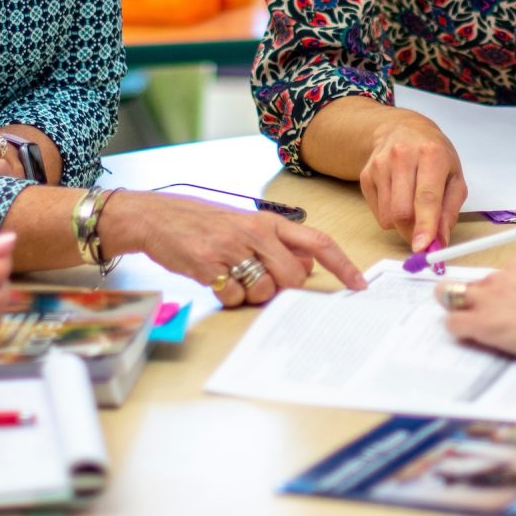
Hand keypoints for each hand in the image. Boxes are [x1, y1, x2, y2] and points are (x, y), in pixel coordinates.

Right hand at [114, 191, 365, 304]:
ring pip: (264, 291)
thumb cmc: (206, 224)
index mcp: (269, 222)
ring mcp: (232, 248)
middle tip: (261, 281)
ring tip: (232, 276)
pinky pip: (234, 298)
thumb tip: (307, 270)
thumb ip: (279, 245)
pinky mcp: (209, 265)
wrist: (157, 218)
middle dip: (283, 289)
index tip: (359, 286)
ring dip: (252, 294)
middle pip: (294, 277)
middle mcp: (255, 233)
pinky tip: (214, 279)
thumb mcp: (247, 226)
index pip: (318, 242)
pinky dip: (227, 297)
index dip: (343, 265)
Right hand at [360, 111, 466, 252]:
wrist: (402, 129)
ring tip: (412, 207)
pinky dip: (390, 216)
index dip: (425, 225)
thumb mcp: (454, 177)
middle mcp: (402, 157)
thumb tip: (440, 241)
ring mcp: (380, 165)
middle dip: (413, 232)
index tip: (423, 246)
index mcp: (431, 155)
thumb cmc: (434, 155)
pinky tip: (398, 198)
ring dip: (402, 224)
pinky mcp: (366, 175)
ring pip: (388, 216)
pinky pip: (377, 212)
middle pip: (402, 211)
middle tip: (424, 236)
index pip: (426, 197)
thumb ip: (450, 211)